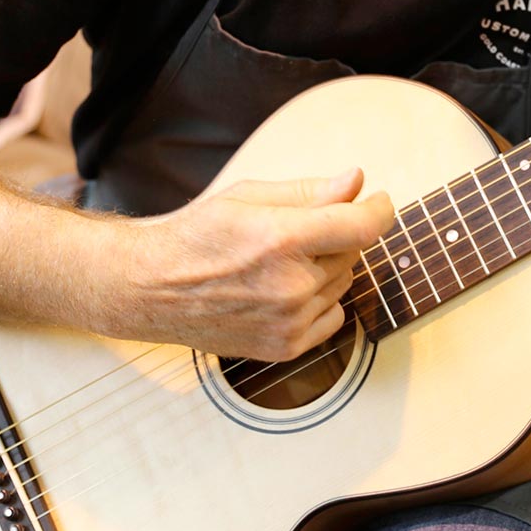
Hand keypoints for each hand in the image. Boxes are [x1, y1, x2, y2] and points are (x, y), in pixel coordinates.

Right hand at [99, 168, 394, 359]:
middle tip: (302, 228)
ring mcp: (288, 322)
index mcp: (280, 239)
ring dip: (330, 266)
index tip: (379, 201)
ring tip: (285, 259)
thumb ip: (309, 192)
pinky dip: (322, 299)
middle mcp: (289, 285)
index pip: (361, 226)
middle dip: (339, 234)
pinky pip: (333, 316)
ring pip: (344, 283)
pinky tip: (288, 288)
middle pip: (353, 252)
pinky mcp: (285, 348)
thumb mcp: (248, 196)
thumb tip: (357, 182)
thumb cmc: (198, 235)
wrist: (151, 289)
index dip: (379, 209)